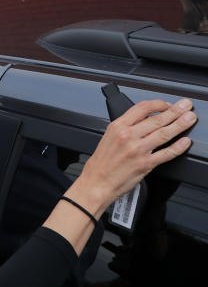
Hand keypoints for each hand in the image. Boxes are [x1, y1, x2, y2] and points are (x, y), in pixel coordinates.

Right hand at [70, 99, 194, 214]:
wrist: (96, 182)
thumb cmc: (101, 163)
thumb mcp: (108, 137)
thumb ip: (126, 127)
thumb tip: (146, 120)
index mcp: (117, 127)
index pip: (142, 108)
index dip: (158, 104)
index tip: (167, 104)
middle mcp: (128, 136)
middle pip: (157, 119)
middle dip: (175, 111)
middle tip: (186, 106)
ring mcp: (137, 150)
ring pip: (164, 134)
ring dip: (180, 125)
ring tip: (190, 119)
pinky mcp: (145, 164)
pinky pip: (166, 153)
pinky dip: (178, 147)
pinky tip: (185, 142)